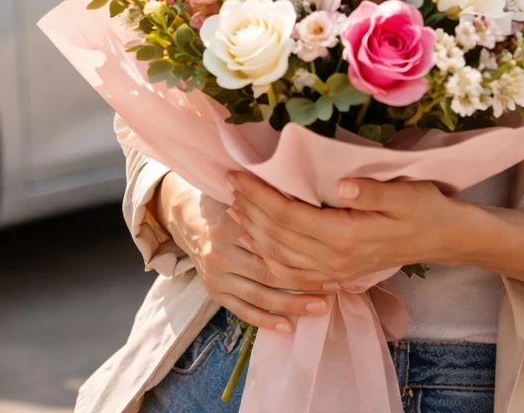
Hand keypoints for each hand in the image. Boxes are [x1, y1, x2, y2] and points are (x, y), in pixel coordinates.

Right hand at [156, 172, 335, 333]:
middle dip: (305, 281)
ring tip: (321, 307)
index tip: (332, 259)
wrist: (189, 221)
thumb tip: (314, 206)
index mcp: (230, 225)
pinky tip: (288, 327)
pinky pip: (243, 311)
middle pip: (269, 272)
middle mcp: (220, 253)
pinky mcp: (214, 294)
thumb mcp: (244, 197)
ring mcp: (216, 276)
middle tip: (335, 286)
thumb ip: (268, 206)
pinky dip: (266, 320)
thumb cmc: (227, 205)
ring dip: (292, 304)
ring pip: (260, 295)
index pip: (272, 244)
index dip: (304, 253)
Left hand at [227, 172, 479, 282]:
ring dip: (254, 235)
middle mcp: (336, 259)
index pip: (289, 216)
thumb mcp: (405, 192)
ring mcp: (337, 271)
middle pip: (278, 238)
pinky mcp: (339, 276)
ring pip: (281, 260)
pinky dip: (270, 261)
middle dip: (250, 210)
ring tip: (237, 209)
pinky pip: (295, 276)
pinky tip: (258, 244)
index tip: (239, 174)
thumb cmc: (425, 208)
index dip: (260, 195)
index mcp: (347, 235)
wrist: (444, 239)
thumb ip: (371, 191)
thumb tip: (341, 186)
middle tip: (230, 185)